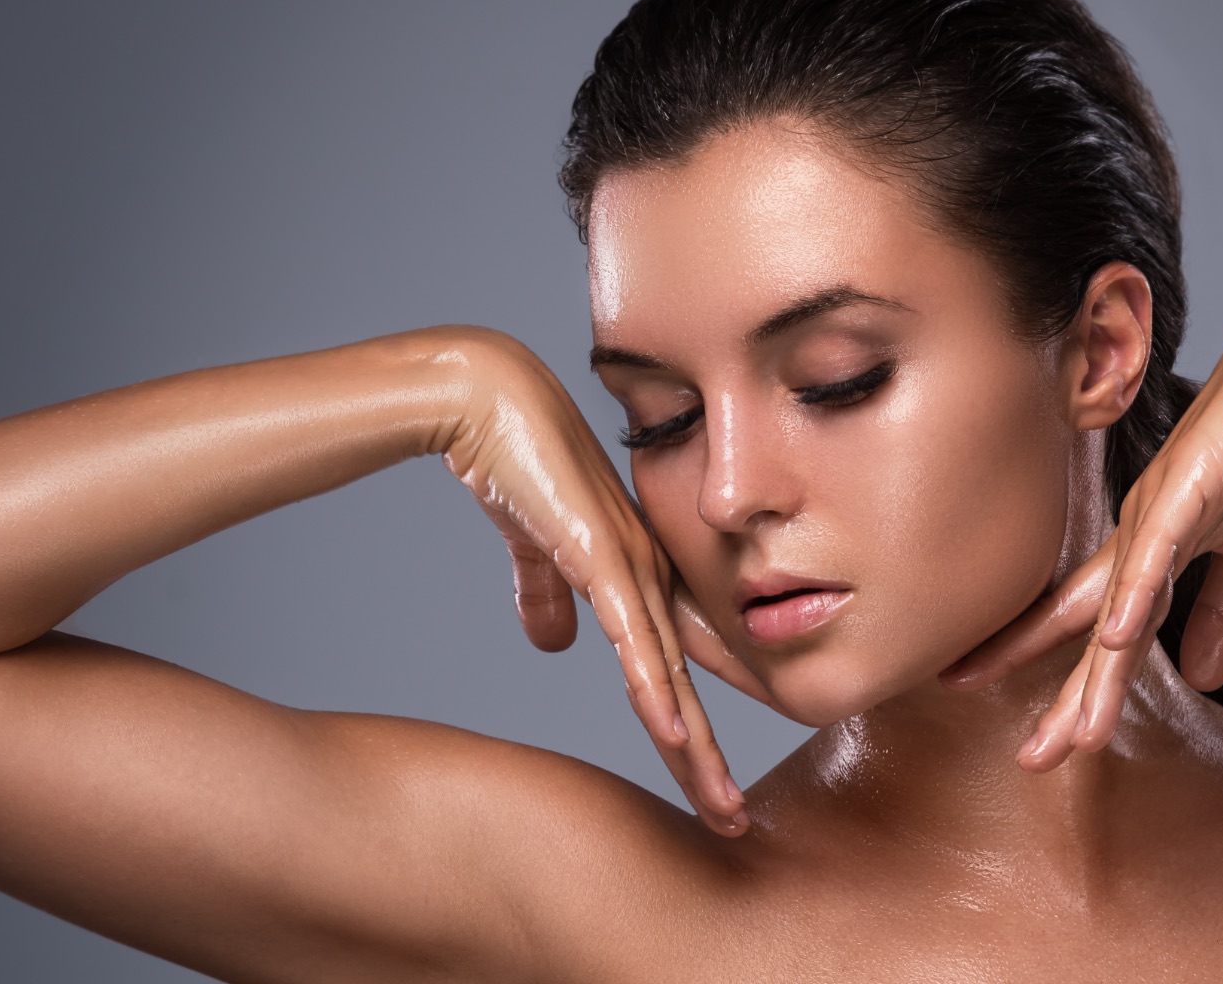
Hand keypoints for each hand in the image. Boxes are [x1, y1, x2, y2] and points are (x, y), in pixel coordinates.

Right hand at [443, 336, 763, 833]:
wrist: (491, 403)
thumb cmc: (518, 464)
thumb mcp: (536, 548)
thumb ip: (547, 595)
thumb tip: (554, 645)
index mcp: (639, 574)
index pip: (677, 667)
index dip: (693, 728)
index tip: (707, 783)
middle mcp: (651, 575)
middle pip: (690, 684)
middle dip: (709, 757)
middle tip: (732, 818)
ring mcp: (633, 566)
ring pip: (673, 675)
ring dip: (696, 746)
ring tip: (719, 804)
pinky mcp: (605, 556)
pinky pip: (637, 637)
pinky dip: (655, 689)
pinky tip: (674, 736)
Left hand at [942, 285, 1222, 768]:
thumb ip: (1222, 611)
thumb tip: (1201, 679)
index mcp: (1151, 551)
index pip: (1098, 633)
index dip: (1065, 685)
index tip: (1035, 739)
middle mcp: (1138, 534)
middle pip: (1088, 630)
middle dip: (1059, 698)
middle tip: (1029, 763)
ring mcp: (1160, 509)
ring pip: (1117, 605)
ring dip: (1096, 674)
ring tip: (1075, 737)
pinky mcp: (1192, 483)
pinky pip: (1159, 547)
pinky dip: (1137, 594)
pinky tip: (1116, 639)